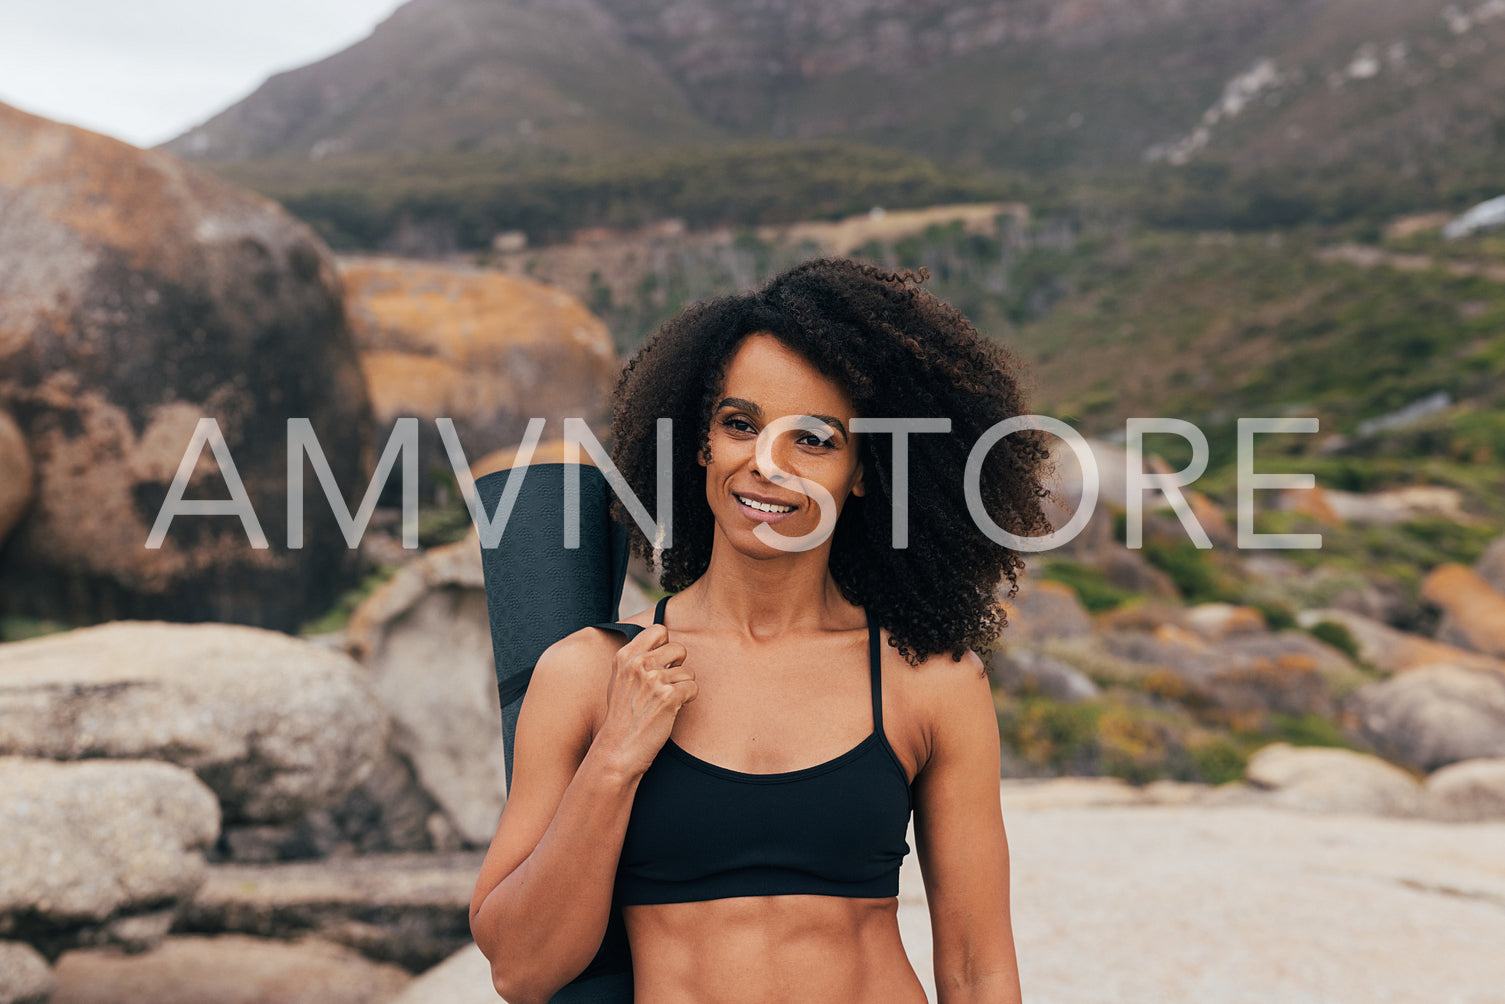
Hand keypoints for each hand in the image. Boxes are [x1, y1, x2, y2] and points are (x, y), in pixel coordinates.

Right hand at [595, 623, 694, 777]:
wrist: (618, 749)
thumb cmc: (622, 717)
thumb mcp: (619, 680)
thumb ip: (636, 660)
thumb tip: (662, 641)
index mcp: (625, 656)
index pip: (658, 630)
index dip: (665, 646)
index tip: (661, 663)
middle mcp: (639, 664)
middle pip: (678, 648)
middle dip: (678, 667)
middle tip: (667, 685)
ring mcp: (654, 679)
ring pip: (688, 671)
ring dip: (682, 687)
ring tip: (665, 702)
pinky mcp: (669, 697)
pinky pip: (693, 688)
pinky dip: (688, 699)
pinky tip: (673, 709)